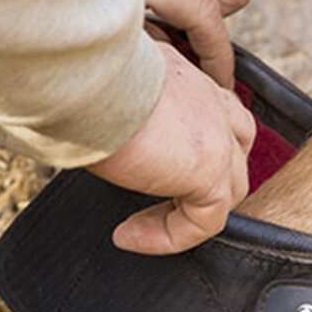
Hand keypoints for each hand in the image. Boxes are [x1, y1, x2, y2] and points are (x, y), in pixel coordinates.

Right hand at [89, 42, 255, 254]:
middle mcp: (208, 100)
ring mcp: (217, 136)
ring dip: (187, 212)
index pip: (212, 108)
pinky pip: (206, 220)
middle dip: (210, 177)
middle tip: (166, 199)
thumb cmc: (75, 74)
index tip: (154, 159)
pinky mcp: (210, 170)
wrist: (85, 75)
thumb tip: (78, 121)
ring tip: (142, 226)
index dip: (197, 138)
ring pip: (228, 186)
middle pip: (236, 146)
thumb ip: (108, 102)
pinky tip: (130, 237)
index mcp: (184, 75)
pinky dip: (171, 237)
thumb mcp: (98, 85)